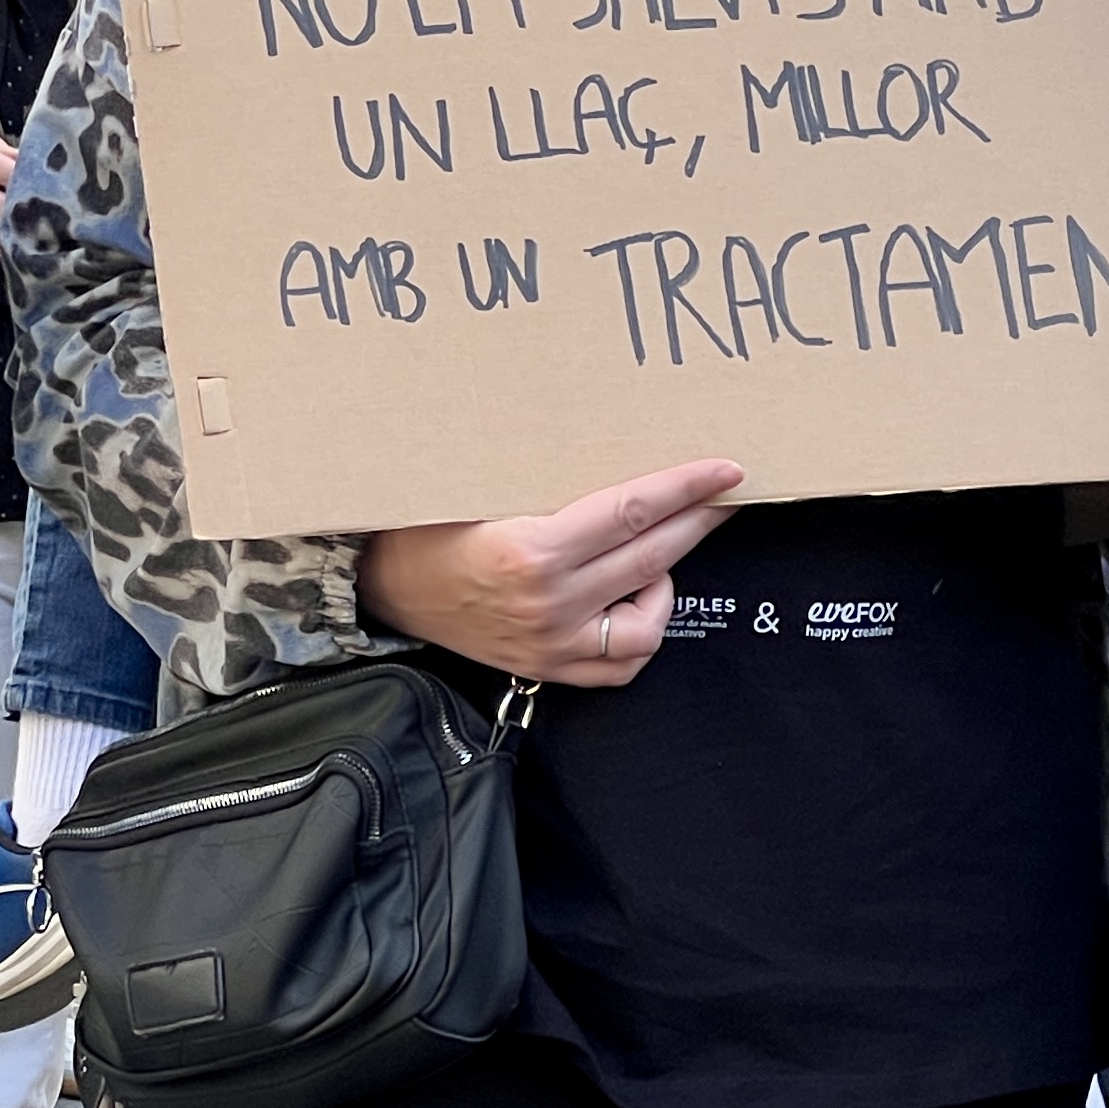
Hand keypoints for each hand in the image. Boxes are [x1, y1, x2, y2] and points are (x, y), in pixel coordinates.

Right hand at [357, 459, 744, 686]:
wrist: (383, 587)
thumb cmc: (428, 525)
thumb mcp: (481, 486)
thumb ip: (547, 475)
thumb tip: (618, 439)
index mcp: (532, 550)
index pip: (633, 510)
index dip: (686, 487)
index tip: (724, 470)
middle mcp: (549, 603)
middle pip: (652, 556)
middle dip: (698, 520)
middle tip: (725, 495)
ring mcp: (552, 643)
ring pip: (648, 618)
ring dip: (670, 578)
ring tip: (666, 548)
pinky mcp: (549, 668)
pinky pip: (622, 663)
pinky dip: (642, 631)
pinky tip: (637, 599)